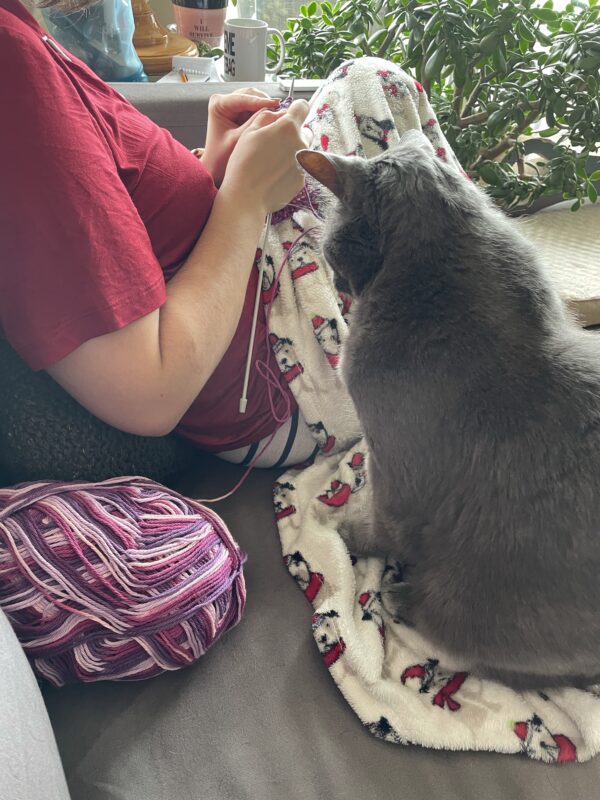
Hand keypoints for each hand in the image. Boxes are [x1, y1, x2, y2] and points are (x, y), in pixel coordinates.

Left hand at [202, 88, 280, 185]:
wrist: (216, 167)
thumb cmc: (220, 156)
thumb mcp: (238, 139)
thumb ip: (254, 124)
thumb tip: (272, 112)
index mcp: (218, 104)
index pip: (243, 98)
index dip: (261, 101)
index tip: (276, 104)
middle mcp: (225, 101)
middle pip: (250, 95)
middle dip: (265, 103)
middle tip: (280, 112)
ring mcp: (234, 106)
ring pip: (256, 100)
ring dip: (267, 108)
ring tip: (278, 117)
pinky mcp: (242, 113)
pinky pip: (258, 109)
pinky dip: (266, 114)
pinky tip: (274, 120)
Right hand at [220, 99, 310, 214]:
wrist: (246, 198)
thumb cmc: (244, 164)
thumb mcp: (249, 132)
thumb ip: (267, 117)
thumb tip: (279, 113)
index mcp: (288, 127)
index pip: (303, 107)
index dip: (295, 109)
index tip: (290, 113)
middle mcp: (301, 144)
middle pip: (304, 131)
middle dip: (293, 134)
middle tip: (275, 144)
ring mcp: (304, 163)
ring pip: (304, 150)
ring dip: (293, 151)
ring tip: (273, 161)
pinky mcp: (303, 179)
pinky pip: (301, 168)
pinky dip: (291, 168)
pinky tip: (275, 175)